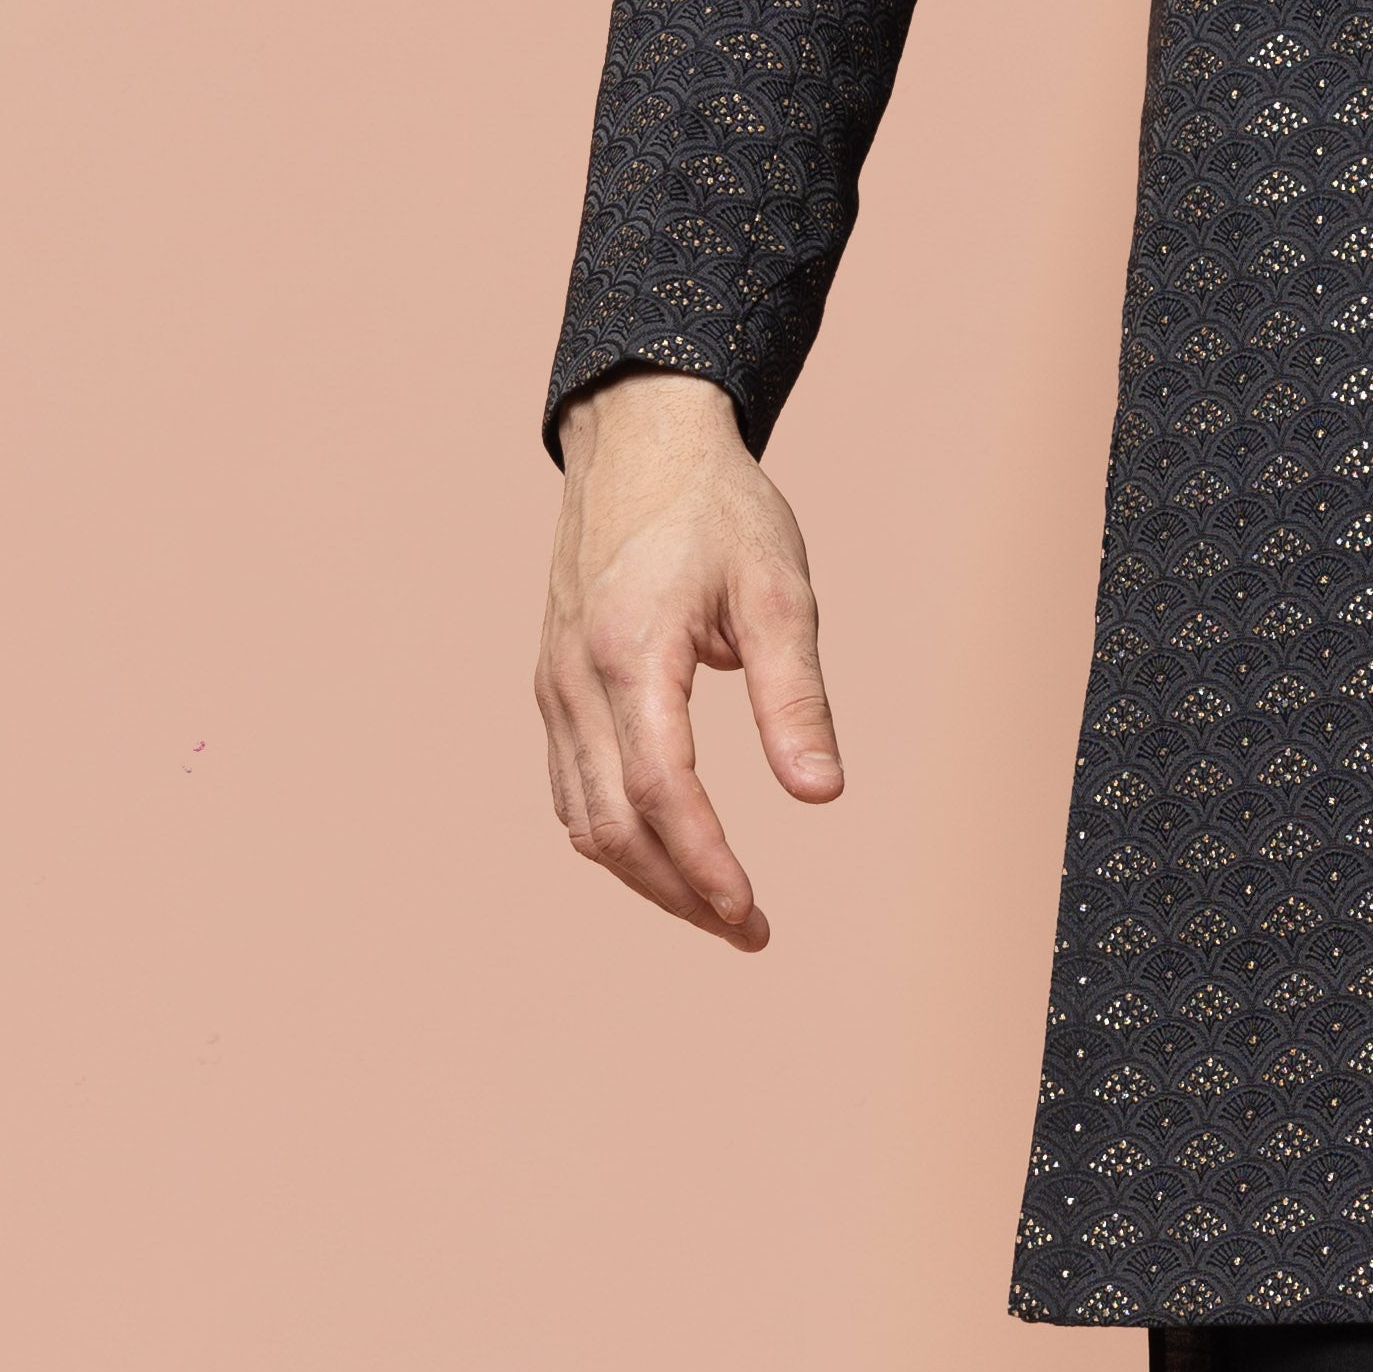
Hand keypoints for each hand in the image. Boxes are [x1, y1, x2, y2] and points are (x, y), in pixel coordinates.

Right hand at [535, 372, 841, 947]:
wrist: (638, 441)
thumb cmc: (717, 511)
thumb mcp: (778, 591)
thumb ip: (796, 696)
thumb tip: (820, 795)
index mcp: (631, 652)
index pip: (661, 792)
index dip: (705, 864)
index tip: (751, 913)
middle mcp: (575, 679)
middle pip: (612, 826)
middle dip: (680, 892)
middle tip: (748, 930)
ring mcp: (553, 684)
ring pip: (582, 818)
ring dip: (646, 876)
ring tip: (717, 908)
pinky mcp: (552, 684)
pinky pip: (569, 787)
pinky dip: (614, 835)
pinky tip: (665, 854)